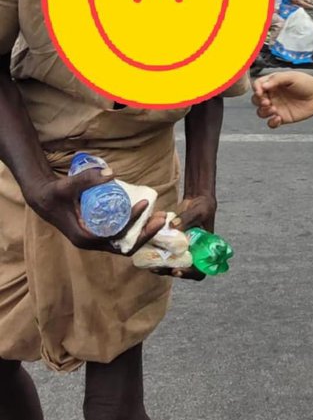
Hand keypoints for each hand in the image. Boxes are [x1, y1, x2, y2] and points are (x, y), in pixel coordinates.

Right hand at [27, 171, 166, 253]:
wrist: (44, 199)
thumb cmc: (54, 194)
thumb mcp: (66, 186)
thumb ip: (85, 179)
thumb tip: (111, 173)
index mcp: (85, 238)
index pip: (116, 237)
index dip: (133, 224)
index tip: (143, 205)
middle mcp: (93, 243)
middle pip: (125, 246)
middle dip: (146, 234)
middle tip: (162, 216)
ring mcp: (97, 240)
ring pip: (126, 243)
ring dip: (144, 233)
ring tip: (160, 217)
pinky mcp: (100, 233)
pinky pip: (122, 236)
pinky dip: (135, 229)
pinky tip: (146, 216)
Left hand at [156, 193, 217, 281]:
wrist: (197, 200)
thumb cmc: (203, 207)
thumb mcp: (199, 211)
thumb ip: (188, 218)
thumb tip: (173, 225)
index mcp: (204, 252)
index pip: (199, 271)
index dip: (188, 274)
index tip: (177, 270)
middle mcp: (193, 254)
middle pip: (181, 270)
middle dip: (168, 271)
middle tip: (157, 268)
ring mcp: (182, 250)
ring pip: (171, 263)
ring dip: (160, 266)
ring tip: (150, 265)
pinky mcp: (172, 243)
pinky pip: (164, 252)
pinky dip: (155, 253)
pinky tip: (145, 251)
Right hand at [252, 71, 312, 128]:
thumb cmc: (307, 83)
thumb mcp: (291, 76)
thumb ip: (276, 79)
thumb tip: (263, 85)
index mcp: (272, 83)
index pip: (258, 86)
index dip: (256, 89)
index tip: (260, 91)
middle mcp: (272, 95)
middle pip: (256, 100)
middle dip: (258, 101)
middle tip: (267, 102)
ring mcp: (276, 107)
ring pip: (261, 112)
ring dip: (263, 112)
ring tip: (273, 109)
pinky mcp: (282, 118)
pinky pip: (271, 123)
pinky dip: (271, 122)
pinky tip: (278, 118)